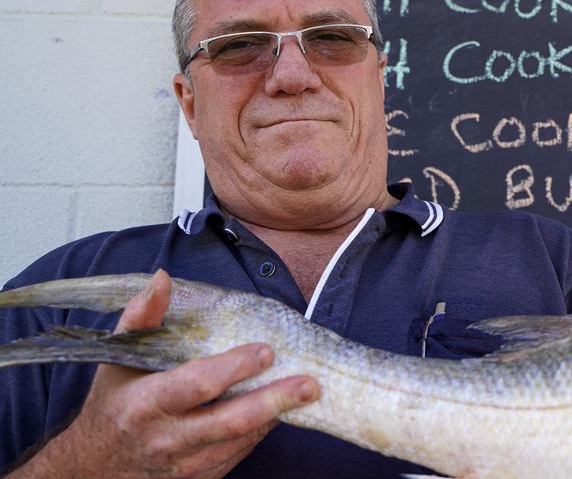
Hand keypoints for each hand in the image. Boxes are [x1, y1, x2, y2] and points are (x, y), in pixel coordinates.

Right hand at [13, 270, 320, 478]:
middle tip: (310, 383)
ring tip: (305, 391)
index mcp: (146, 404)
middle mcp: (166, 438)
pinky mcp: (200, 478)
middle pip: (232, 421)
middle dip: (276, 400)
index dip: (235, 368)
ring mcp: (185, 464)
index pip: (198, 385)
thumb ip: (142, 316)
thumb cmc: (113, 404)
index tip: (266, 351)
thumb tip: (162, 277)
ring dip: (275, 415)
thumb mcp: (119, 359)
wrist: (96, 466)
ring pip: (242, 440)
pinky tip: (275, 409)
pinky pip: (239, 453)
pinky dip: (260, 430)